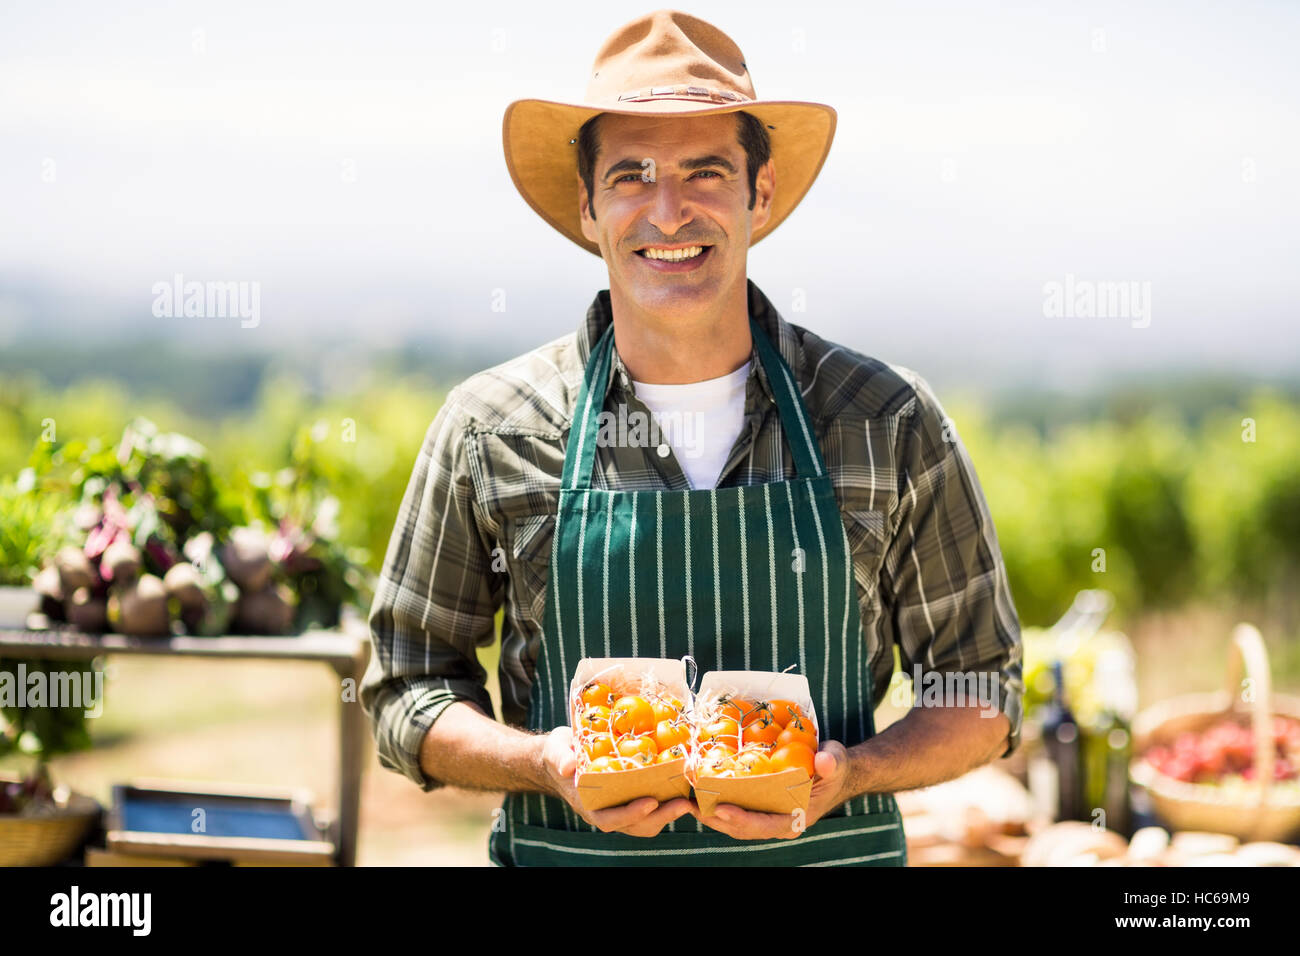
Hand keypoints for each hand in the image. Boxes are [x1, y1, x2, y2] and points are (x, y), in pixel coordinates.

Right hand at [541, 726, 692, 836]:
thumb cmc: (559, 752)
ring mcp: (621, 807)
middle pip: (636, 825)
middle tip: (684, 803)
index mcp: (589, 805)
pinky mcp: (632, 798)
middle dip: (661, 817)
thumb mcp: (556, 750)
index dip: (630, 814)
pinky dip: (669, 801)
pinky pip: (652, 806)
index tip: (650, 802)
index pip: (610, 819)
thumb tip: (568, 767)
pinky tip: (685, 788)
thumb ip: (560, 757)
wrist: (564, 754)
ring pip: (648, 821)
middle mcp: (607, 811)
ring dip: (670, 813)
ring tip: (690, 799)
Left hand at [691, 740, 853, 839]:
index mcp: (795, 819)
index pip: (764, 825)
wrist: (833, 769)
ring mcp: (767, 815)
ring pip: (735, 822)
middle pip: (742, 828)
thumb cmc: (835, 766)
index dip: (741, 820)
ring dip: (711, 813)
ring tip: (687, 800)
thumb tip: (824, 761)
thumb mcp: (836, 760)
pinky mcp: (759, 805)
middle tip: (692, 805)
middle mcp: (778, 822)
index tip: (720, 809)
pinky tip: (700, 790)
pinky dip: (718, 801)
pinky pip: (736, 808)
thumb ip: (831, 763)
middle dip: (716, 819)